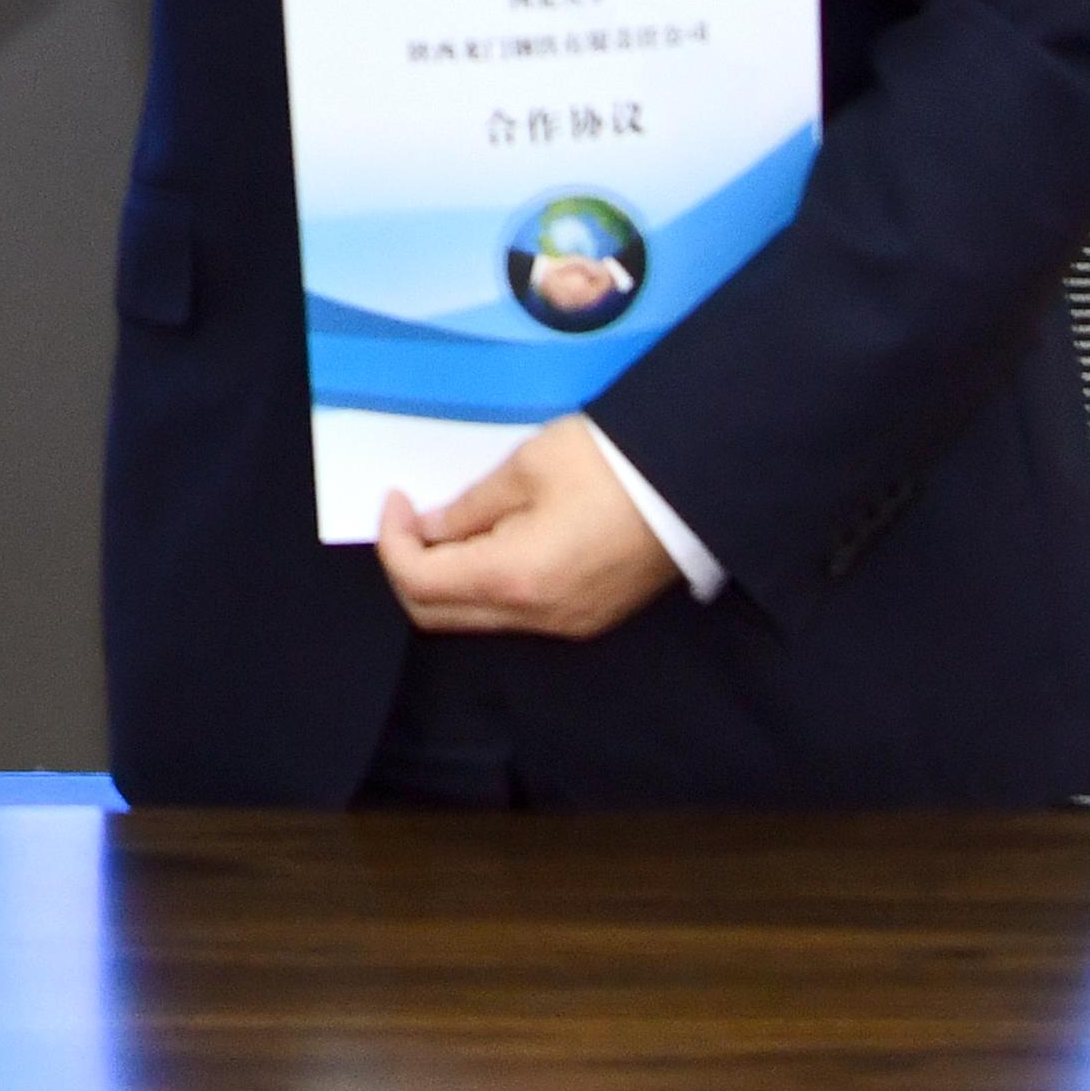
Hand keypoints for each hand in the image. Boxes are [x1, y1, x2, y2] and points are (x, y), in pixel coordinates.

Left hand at [373, 431, 674, 640]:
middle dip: (411, 567)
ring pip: (477, 619)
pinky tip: (498, 541)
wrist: (697, 484)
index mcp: (515, 578)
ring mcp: (564, 626)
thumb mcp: (528, 467)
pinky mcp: (586, 619)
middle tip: (414, 517)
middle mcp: (535, 617)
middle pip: (438, 615)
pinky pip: (515, 615)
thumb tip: (430, 528)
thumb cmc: (613, 464)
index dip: (392, 542)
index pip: (419, 583)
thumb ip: (469, 506)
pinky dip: (487, 585)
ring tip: (457, 524)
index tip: (396, 500)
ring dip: (449, 579)